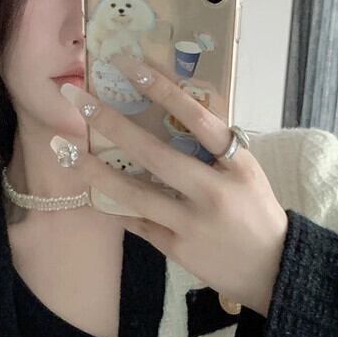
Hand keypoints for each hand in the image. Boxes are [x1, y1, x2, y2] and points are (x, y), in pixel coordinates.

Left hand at [53, 53, 288, 316]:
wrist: (271, 269)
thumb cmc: (257, 213)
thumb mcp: (248, 173)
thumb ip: (216, 149)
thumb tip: (172, 116)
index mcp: (236, 164)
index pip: (198, 118)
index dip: (163, 90)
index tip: (131, 67)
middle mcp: (212, 192)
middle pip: (156, 155)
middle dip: (114, 126)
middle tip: (79, 103)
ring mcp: (192, 223)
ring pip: (137, 195)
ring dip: (97, 173)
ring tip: (67, 153)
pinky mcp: (177, 249)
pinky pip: (139, 224)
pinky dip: (117, 208)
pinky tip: (92, 193)